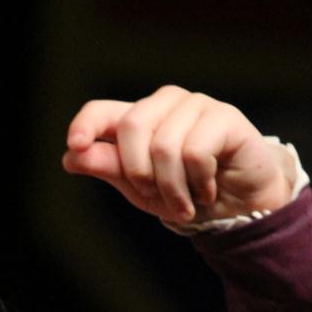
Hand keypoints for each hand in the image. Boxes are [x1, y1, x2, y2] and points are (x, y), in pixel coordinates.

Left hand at [61, 86, 295, 224]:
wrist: (239, 206)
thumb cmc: (188, 193)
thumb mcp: (140, 188)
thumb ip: (109, 167)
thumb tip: (71, 156)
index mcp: (139, 119)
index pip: (101, 111)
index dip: (85, 124)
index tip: (76, 145)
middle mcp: (165, 104)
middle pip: (131, 126)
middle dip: (140, 173)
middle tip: (158, 197)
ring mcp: (196, 106)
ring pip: (164, 145)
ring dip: (174, 188)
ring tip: (187, 201)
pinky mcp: (225, 117)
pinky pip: (195, 153)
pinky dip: (199, 183)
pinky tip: (209, 189)